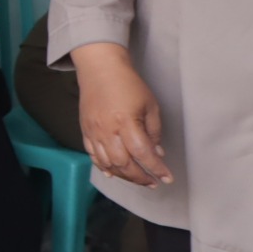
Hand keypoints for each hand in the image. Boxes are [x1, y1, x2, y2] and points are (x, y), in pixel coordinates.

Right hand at [74, 43, 172, 186]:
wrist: (100, 69)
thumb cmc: (128, 84)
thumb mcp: (150, 105)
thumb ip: (154, 131)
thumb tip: (156, 153)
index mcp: (126, 122)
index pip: (143, 153)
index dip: (156, 169)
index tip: (167, 178)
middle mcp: (108, 130)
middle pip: (124, 164)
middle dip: (140, 178)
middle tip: (152, 182)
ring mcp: (94, 132)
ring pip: (108, 164)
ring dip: (124, 176)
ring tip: (137, 179)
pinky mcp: (85, 131)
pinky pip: (93, 156)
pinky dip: (103, 167)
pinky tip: (113, 173)